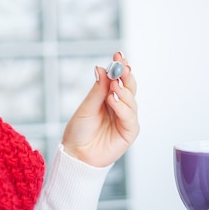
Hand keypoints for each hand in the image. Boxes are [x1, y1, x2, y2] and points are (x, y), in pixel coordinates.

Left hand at [61, 51, 138, 167]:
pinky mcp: (129, 132)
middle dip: (126, 75)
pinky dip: (122, 108)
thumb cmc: (79, 131)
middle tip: (121, 65)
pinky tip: (114, 100)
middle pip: (129, 87)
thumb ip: (97, 90)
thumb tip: (101, 68)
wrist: (76, 154)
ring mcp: (126, 119)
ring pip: (132, 100)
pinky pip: (130, 117)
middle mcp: (120, 106)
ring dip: (123, 91)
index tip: (118, 54)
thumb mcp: (86, 107)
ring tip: (113, 86)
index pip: (119, 79)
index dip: (120, 66)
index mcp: (109, 97)